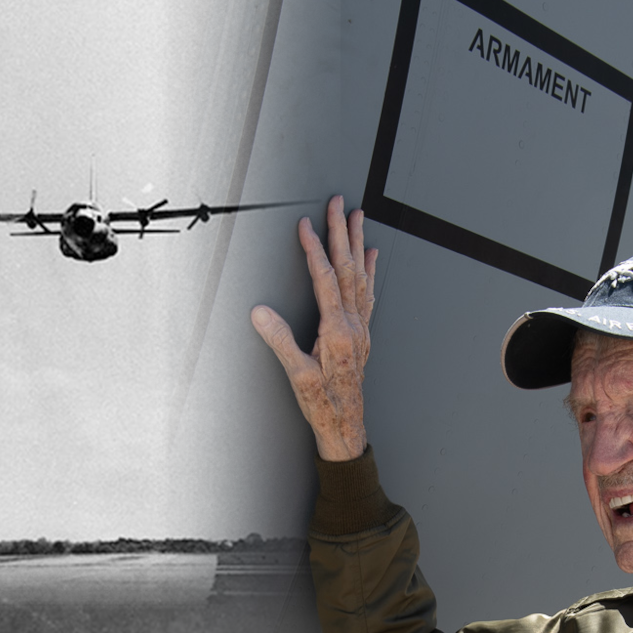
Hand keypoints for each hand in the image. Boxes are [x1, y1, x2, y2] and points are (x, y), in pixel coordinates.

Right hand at [251, 194, 377, 461]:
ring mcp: (360, 328)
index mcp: (337, 331)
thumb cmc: (322, 405)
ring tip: (358, 217)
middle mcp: (353, 325)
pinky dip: (370, 271)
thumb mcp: (297, 377)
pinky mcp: (362, 334)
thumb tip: (260, 312)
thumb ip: (280, 342)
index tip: (306, 225)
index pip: (325, 280)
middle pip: (348, 268)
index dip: (314, 250)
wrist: (346, 427)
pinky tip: (372, 256)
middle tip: (339, 204)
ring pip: (361, 276)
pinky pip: (368, 294)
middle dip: (342, 233)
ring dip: (358, 243)